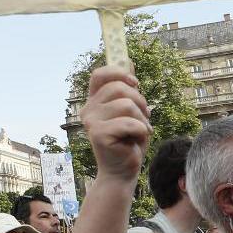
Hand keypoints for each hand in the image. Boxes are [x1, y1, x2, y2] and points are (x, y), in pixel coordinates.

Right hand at [79, 66, 150, 180]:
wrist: (123, 172)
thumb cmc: (128, 142)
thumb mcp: (131, 112)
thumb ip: (128, 90)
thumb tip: (128, 60)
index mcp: (95, 102)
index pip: (100, 74)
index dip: (119, 73)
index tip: (135, 83)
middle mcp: (89, 109)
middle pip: (119, 88)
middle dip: (140, 101)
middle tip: (144, 117)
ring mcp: (91, 122)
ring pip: (127, 104)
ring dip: (142, 118)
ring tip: (141, 130)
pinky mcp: (98, 134)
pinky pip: (129, 122)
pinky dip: (141, 130)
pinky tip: (136, 140)